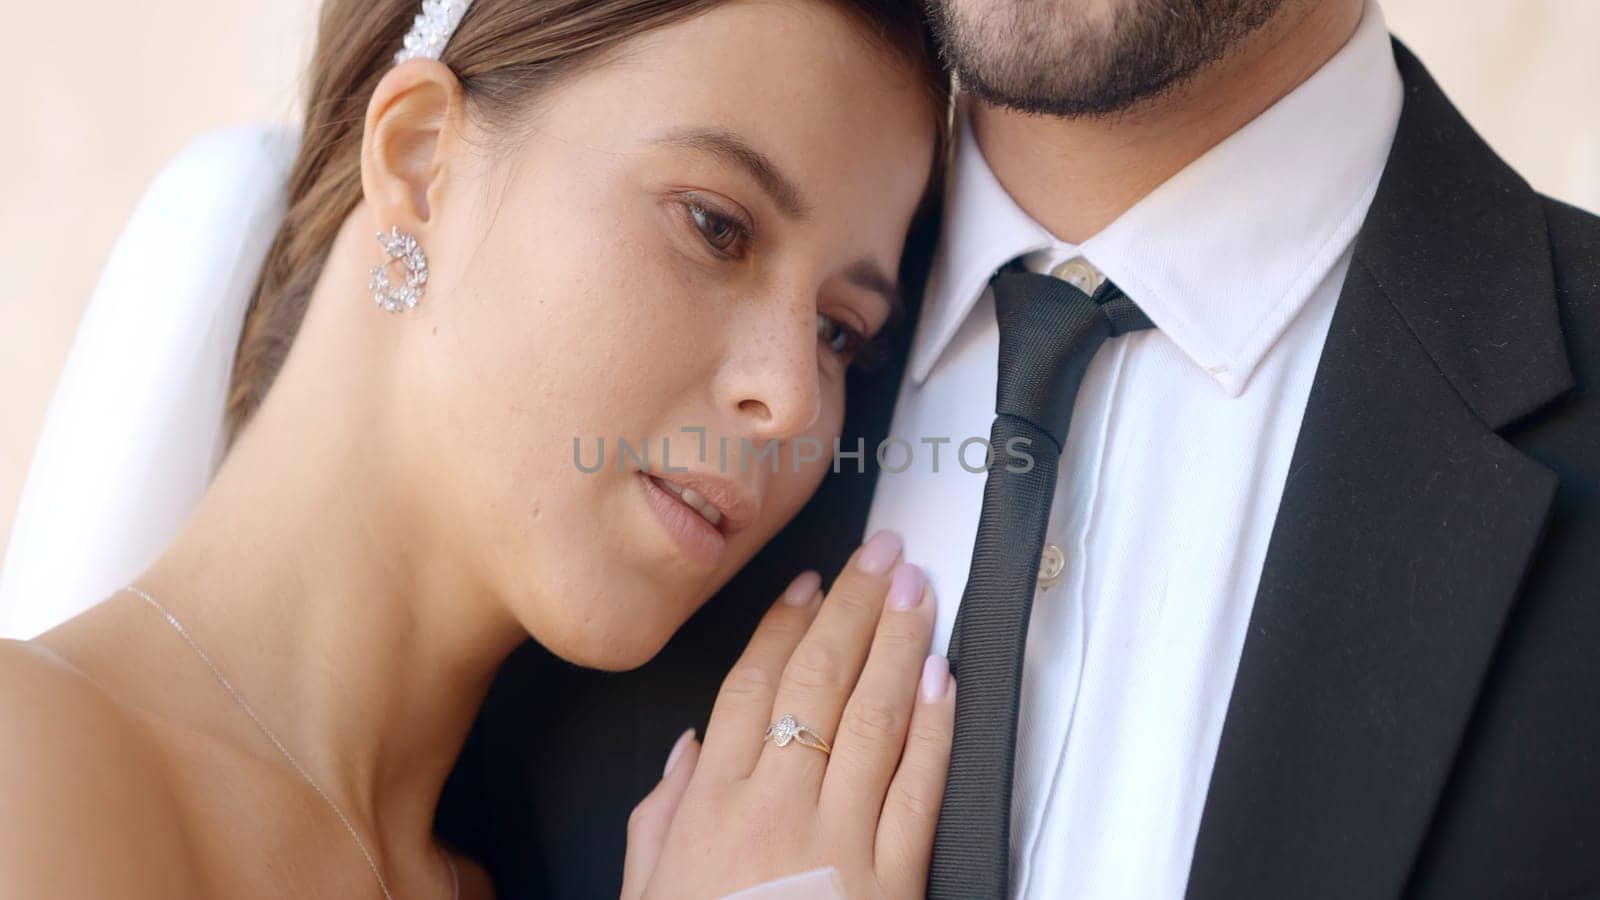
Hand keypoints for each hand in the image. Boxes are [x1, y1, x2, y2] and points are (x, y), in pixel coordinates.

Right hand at [621, 530, 955, 899]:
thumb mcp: (645, 891)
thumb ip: (661, 814)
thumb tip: (688, 747)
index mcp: (711, 807)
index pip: (752, 685)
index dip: (786, 626)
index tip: (809, 584)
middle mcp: (775, 808)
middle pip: (819, 681)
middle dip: (854, 608)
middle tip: (880, 555)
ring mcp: (837, 840)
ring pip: (874, 716)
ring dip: (900, 643)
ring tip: (918, 589)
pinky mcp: (892, 878)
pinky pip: (919, 788)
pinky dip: (933, 727)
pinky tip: (943, 680)